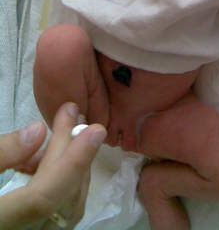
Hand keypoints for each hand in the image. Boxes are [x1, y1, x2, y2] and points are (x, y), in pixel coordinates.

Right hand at [0, 103, 106, 229]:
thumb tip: (37, 132)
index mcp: (0, 223)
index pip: (45, 196)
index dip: (73, 162)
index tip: (95, 129)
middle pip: (60, 200)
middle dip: (73, 153)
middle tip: (73, 114)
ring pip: (66, 209)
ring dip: (70, 167)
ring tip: (62, 130)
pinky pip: (57, 214)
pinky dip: (60, 183)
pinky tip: (43, 160)